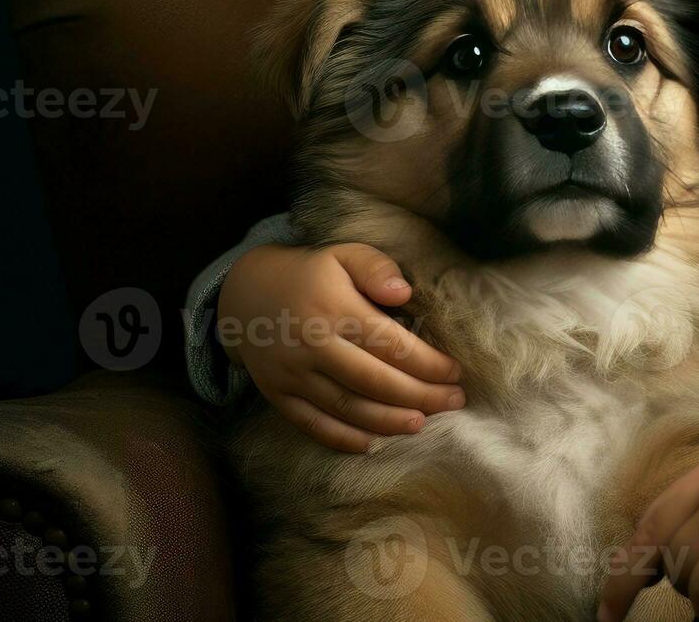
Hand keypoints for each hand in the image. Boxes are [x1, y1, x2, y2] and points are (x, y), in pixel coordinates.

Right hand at [217, 242, 466, 452]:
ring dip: (389, 421)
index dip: (428, 363)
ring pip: (348, 407)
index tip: (455, 372)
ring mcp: (292, 374)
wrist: (243, 293)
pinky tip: (374, 443)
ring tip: (422, 423)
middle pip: (375, 381)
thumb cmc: (309, 274)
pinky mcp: (278, 395)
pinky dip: (343, 438)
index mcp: (335, 309)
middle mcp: (313, 346)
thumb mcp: (343, 254)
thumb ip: (376, 268)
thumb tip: (404, 292)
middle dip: (421, 396)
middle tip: (453, 401)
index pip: (391, 345)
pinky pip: (312, 424)